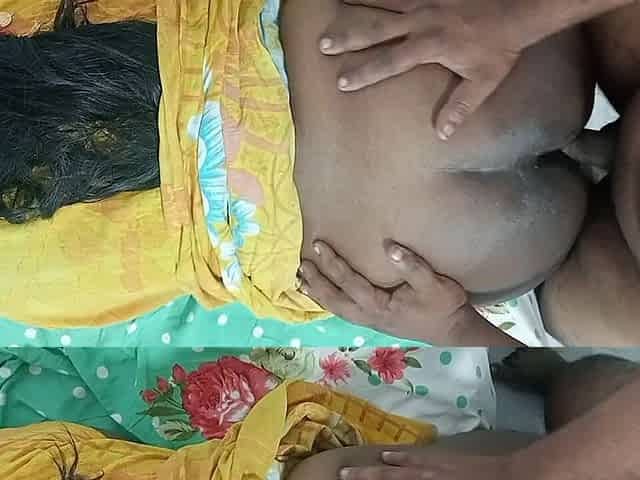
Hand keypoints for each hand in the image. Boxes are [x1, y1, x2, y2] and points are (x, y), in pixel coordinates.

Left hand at [298, 239, 468, 341]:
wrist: (453, 331)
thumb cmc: (444, 306)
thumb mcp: (434, 283)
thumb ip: (412, 265)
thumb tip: (389, 246)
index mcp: (379, 305)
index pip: (349, 282)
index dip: (332, 263)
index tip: (318, 245)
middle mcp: (369, 315)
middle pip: (335, 299)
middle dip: (317, 281)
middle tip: (301, 265)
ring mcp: (370, 321)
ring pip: (337, 308)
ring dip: (319, 295)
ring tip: (301, 282)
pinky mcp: (374, 321)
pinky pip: (344, 311)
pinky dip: (330, 303)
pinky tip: (323, 296)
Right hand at [319, 0, 523, 139]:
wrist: (520, 7)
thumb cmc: (501, 47)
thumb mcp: (484, 81)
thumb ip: (461, 106)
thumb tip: (441, 134)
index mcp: (429, 45)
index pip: (389, 61)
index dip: (364, 73)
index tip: (341, 82)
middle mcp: (422, 20)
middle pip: (377, 28)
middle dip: (349, 36)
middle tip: (324, 42)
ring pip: (384, 0)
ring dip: (358, 2)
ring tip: (333, 6)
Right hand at [339, 450, 511, 479]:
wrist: (524, 479)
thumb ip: (425, 478)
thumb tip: (403, 469)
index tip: (348, 479)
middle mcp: (430, 475)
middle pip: (393, 476)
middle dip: (368, 476)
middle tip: (344, 472)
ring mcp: (441, 466)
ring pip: (405, 464)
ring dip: (384, 465)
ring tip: (366, 464)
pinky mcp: (453, 459)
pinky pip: (422, 456)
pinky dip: (406, 457)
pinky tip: (397, 455)